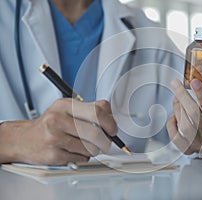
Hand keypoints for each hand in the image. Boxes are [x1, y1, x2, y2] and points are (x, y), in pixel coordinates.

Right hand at [0, 99, 116, 164]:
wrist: (23, 139)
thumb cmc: (50, 124)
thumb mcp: (67, 109)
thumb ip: (90, 110)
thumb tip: (112, 121)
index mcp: (65, 105)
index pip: (97, 111)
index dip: (110, 122)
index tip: (113, 130)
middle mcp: (58, 119)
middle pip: (95, 133)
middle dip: (105, 141)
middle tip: (105, 143)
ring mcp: (54, 138)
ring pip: (90, 148)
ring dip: (93, 150)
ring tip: (85, 146)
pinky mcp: (53, 155)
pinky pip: (80, 159)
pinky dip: (83, 157)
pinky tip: (74, 151)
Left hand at [167, 65, 201, 154]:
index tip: (193, 80)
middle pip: (194, 114)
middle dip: (183, 96)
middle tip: (174, 82)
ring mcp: (198, 143)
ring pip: (184, 124)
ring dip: (178, 109)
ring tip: (176, 99)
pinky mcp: (186, 149)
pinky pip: (174, 135)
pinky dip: (172, 123)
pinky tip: (174, 117)